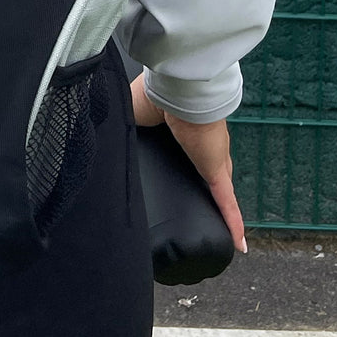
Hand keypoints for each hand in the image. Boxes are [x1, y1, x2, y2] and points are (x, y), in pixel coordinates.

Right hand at [130, 72, 247, 254]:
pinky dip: (233, 221)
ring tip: (223, 229)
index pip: (182, 149)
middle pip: (207, 171)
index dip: (181, 160)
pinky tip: (239, 244)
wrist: (176, 92)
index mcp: (178, 127)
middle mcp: (200, 146)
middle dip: (204, 185)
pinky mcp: (216, 170)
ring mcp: (212, 159)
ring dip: (222, 207)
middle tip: (199, 206)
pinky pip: (226, 200)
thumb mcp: (129, 113)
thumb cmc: (152, 95)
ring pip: (219, 188)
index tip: (174, 174)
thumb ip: (120, 127)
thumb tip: (97, 137)